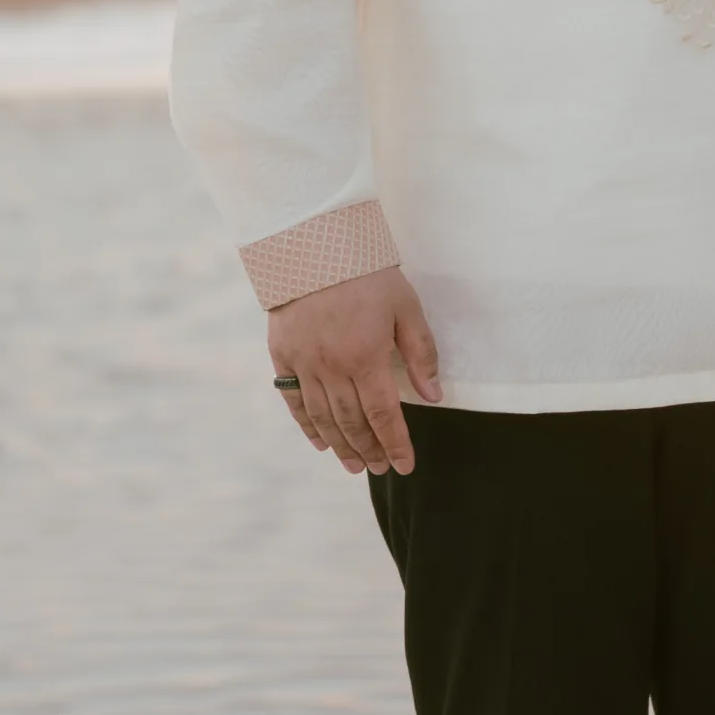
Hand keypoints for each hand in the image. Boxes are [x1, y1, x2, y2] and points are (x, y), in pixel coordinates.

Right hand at [268, 267, 440, 475]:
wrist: (312, 245)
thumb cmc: (367, 273)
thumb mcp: (406, 307)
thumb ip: (421, 353)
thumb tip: (433, 397)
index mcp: (366, 356)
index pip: (383, 415)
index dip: (395, 444)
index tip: (405, 465)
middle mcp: (332, 367)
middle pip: (353, 423)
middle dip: (369, 450)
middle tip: (380, 469)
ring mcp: (304, 363)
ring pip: (323, 418)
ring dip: (341, 446)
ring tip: (355, 465)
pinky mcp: (282, 355)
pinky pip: (294, 401)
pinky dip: (307, 426)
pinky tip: (321, 443)